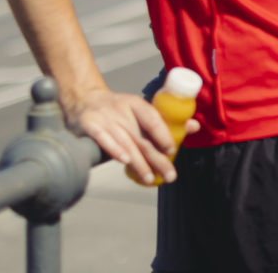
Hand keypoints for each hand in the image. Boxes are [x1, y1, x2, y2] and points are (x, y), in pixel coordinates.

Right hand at [61, 86, 199, 184]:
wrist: (82, 99)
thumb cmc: (117, 109)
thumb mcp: (139, 110)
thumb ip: (163, 121)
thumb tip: (195, 126)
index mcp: (135, 104)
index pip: (153, 119)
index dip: (163, 135)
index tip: (172, 150)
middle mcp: (121, 110)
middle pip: (142, 137)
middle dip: (157, 158)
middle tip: (170, 176)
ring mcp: (104, 117)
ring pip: (125, 142)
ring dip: (138, 162)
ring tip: (150, 178)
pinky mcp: (89, 125)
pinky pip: (103, 139)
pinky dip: (114, 149)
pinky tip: (124, 161)